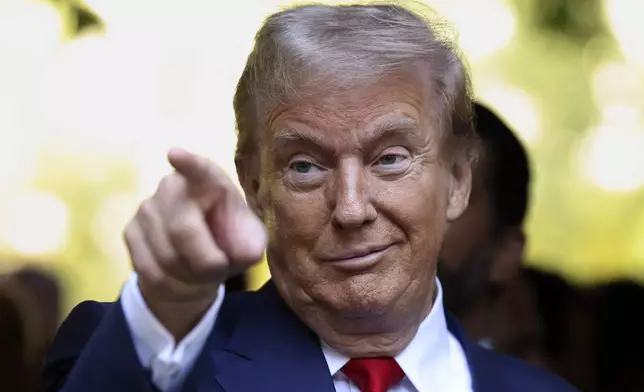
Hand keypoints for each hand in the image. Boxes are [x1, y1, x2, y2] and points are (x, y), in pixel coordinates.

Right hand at [124, 148, 266, 338]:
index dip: (189, 164)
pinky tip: (182, 278)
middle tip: (221, 269)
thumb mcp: (247, 243)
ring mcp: (147, 208)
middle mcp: (173, 187)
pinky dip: (172, 285)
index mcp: (210, 181)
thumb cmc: (228, 243)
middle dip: (206, 261)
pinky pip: (151, 270)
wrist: (195, 264)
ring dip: (190, 276)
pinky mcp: (130, 231)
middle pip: (182, 231)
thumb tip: (247, 252)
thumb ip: (250, 244)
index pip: (200, 171)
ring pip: (166, 256)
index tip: (176, 155)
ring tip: (203, 273)